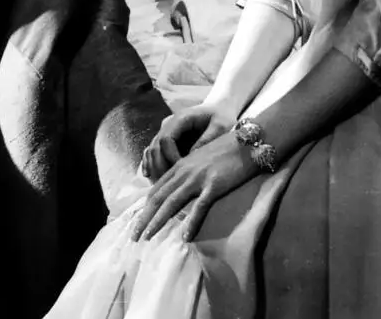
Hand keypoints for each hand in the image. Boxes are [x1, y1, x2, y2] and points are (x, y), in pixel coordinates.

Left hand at [131, 131, 256, 243]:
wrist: (247, 143)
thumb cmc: (225, 151)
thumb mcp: (200, 160)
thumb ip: (188, 172)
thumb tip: (179, 189)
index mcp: (179, 167)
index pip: (156, 190)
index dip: (145, 207)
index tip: (138, 222)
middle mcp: (184, 172)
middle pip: (158, 198)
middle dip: (144, 218)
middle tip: (134, 236)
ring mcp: (198, 178)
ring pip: (172, 202)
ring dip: (158, 221)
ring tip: (148, 237)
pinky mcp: (214, 185)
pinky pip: (200, 207)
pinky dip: (191, 223)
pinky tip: (186, 237)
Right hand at [140, 104, 233, 181]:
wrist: (219, 110)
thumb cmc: (222, 118)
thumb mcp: (220, 126)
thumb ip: (207, 139)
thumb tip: (192, 158)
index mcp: (180, 118)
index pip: (166, 138)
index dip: (170, 156)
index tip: (182, 171)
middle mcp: (168, 124)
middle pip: (155, 146)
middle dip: (160, 166)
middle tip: (169, 184)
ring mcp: (165, 131)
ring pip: (152, 151)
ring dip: (155, 168)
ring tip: (162, 185)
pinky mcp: (166, 140)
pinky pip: (153, 152)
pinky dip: (150, 163)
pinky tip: (149, 176)